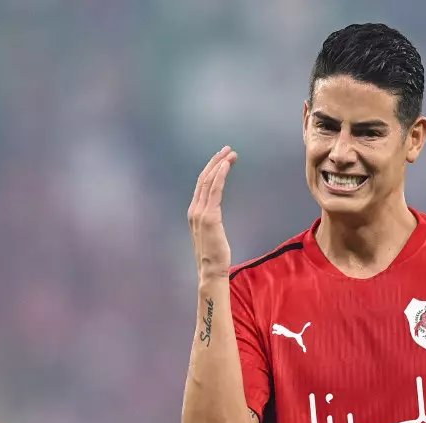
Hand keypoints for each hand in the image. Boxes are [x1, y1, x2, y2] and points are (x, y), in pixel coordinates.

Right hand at [188, 146, 237, 279]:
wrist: (211, 270)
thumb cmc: (215, 255)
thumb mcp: (212, 233)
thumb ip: (212, 220)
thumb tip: (216, 213)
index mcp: (194, 212)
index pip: (202, 185)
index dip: (212, 169)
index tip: (223, 158)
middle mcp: (194, 209)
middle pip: (204, 178)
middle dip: (216, 161)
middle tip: (228, 149)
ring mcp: (200, 213)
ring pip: (208, 181)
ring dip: (219, 165)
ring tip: (230, 154)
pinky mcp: (209, 217)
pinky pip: (214, 190)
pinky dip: (220, 175)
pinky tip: (226, 166)